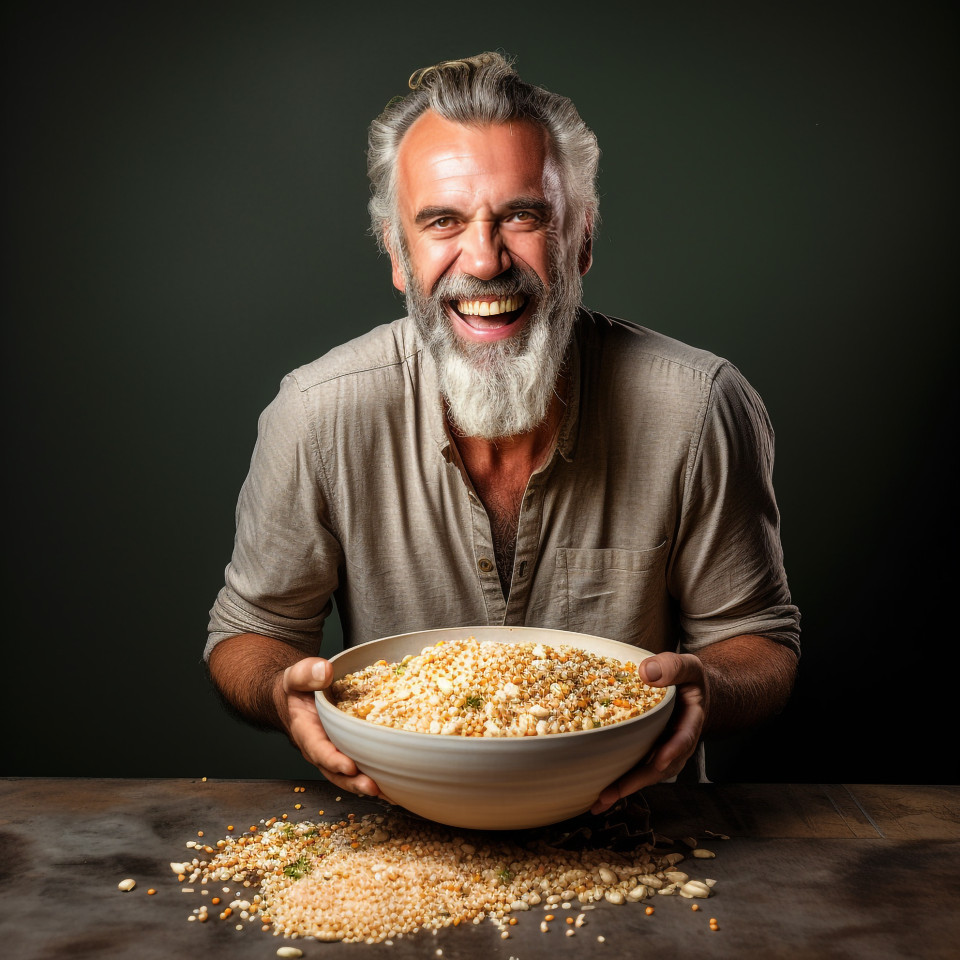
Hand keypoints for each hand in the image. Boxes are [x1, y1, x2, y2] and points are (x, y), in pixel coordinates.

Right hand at [279, 657, 381, 798]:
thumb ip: (307, 673)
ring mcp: (334, 751)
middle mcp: (320, 747)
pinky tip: (395, 783)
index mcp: (305, 731)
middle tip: (373, 788)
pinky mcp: (348, 749)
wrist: (295, 697)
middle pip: (334, 772)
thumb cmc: (297, 688)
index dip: (332, 759)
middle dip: (353, 782)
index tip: (349, 767)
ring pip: (348, 775)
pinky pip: (360, 764)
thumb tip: (326, 672)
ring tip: (389, 793)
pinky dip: (375, 775)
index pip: (317, 748)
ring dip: (366, 784)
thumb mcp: (296, 676)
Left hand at [590, 652, 707, 814]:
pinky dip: (620, 780)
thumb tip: (646, 672)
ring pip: (647, 773)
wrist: (690, 690)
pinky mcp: (649, 751)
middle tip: (612, 792)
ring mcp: (663, 750)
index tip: (660, 761)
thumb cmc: (686, 677)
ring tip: (598, 802)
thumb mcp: (686, 666)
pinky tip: (599, 793)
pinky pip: (636, 767)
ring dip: (625, 788)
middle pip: (661, 766)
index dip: (672, 751)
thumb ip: (671, 667)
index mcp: (691, 721)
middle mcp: (678, 742)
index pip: (683, 738)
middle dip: (638, 781)